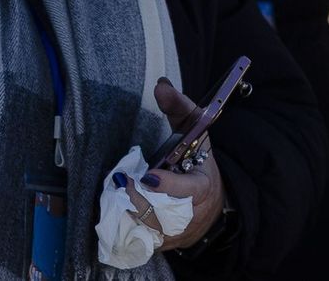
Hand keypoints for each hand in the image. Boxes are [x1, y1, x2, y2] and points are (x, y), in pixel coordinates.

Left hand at [119, 79, 225, 251]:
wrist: (213, 203)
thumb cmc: (198, 160)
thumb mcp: (196, 132)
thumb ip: (179, 108)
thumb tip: (161, 86)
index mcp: (203, 186)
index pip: (189, 190)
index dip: (169, 185)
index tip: (149, 175)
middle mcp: (192, 214)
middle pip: (163, 212)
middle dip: (140, 199)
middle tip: (122, 183)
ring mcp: (178, 231)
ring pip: (150, 228)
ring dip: (130, 212)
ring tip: (116, 195)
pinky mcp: (166, 242)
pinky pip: (143, 239)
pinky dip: (128, 226)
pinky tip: (117, 211)